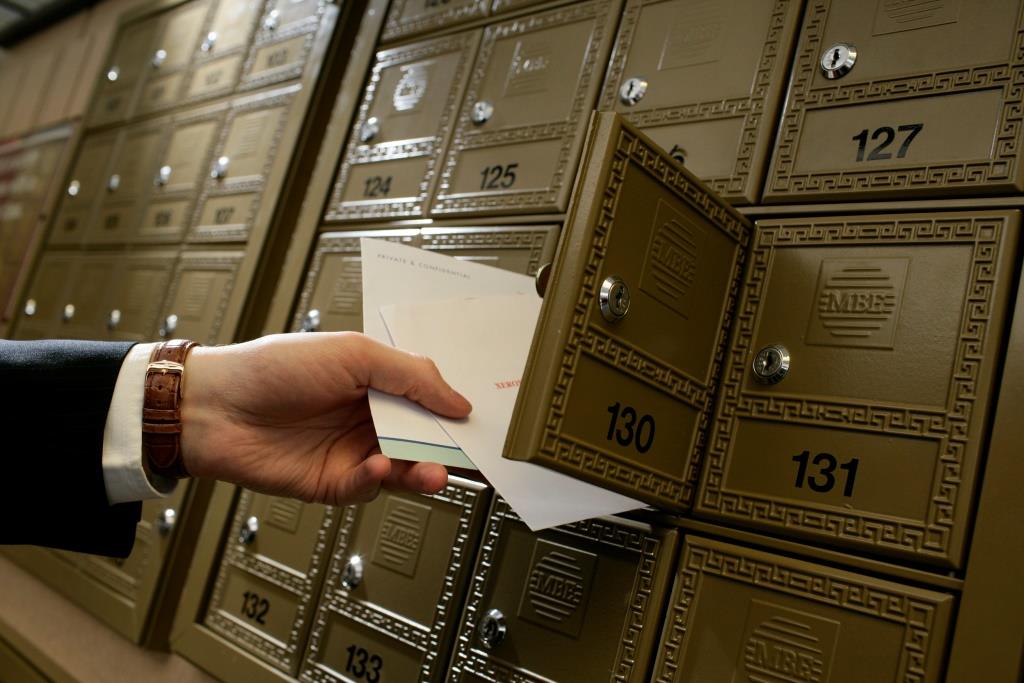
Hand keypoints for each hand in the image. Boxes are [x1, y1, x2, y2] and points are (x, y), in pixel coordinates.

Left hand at [179, 332, 471, 504]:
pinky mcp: (333, 485)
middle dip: (448, 448)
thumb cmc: (278, 367)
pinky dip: (377, 479)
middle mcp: (369, 419)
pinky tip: (376, 466)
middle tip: (471, 454)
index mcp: (378, 383)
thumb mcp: (355, 353)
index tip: (483, 422)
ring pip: (402, 468)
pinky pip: (367, 487)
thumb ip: (411, 376)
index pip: (429, 400)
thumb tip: (460, 402)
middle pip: (423, 438)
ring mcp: (352, 453)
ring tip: (434, 471)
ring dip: (421, 471)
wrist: (215, 406)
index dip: (455, 411)